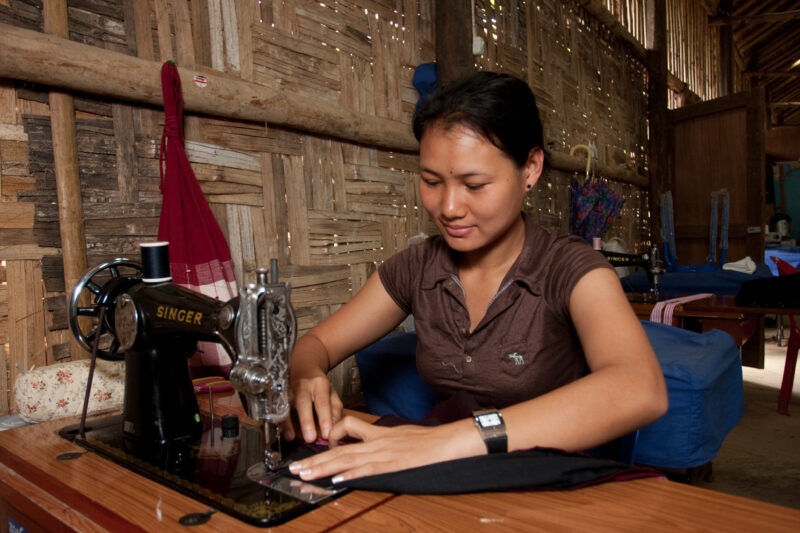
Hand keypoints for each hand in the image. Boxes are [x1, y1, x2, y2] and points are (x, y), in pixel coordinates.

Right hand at [283, 374, 342, 442]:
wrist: (303, 369)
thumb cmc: (319, 386)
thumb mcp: (332, 394)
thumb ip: (335, 410)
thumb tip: (333, 427)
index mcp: (319, 384)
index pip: (322, 403)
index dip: (324, 419)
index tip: (326, 435)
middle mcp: (303, 386)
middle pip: (303, 402)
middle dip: (306, 421)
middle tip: (310, 438)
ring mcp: (289, 389)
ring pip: (287, 404)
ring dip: (288, 422)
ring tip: (290, 437)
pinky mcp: (279, 395)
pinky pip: (277, 409)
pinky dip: (280, 421)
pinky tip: (282, 432)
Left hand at [288, 416, 482, 483]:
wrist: (445, 442)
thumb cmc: (426, 440)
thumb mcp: (400, 434)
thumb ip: (382, 440)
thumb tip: (370, 446)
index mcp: (377, 433)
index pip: (347, 427)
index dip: (331, 437)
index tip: (320, 447)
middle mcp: (375, 442)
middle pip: (337, 449)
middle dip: (314, 459)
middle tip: (294, 468)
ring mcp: (382, 454)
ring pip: (345, 459)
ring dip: (322, 469)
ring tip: (304, 476)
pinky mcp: (390, 466)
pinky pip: (365, 470)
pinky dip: (349, 476)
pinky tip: (335, 482)